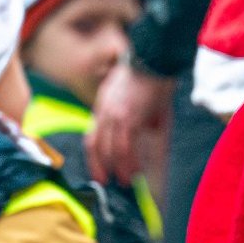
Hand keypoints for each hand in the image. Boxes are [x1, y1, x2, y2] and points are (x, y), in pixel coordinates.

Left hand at [86, 61, 175, 186]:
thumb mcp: (128, 92)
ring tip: (125, 181)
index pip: (91, 137)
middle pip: (96, 147)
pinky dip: (130, 162)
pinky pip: (126, 147)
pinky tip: (135, 172)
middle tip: (107, 182)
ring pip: (111, 150)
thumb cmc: (145, 74)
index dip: (93, 157)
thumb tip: (145, 130)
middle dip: (100, 167)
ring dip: (118, 169)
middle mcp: (105, 113)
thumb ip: (128, 111)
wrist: (152, 60)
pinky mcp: (130, 119)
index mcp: (102, 107)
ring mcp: (116, 116)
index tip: (98, 171)